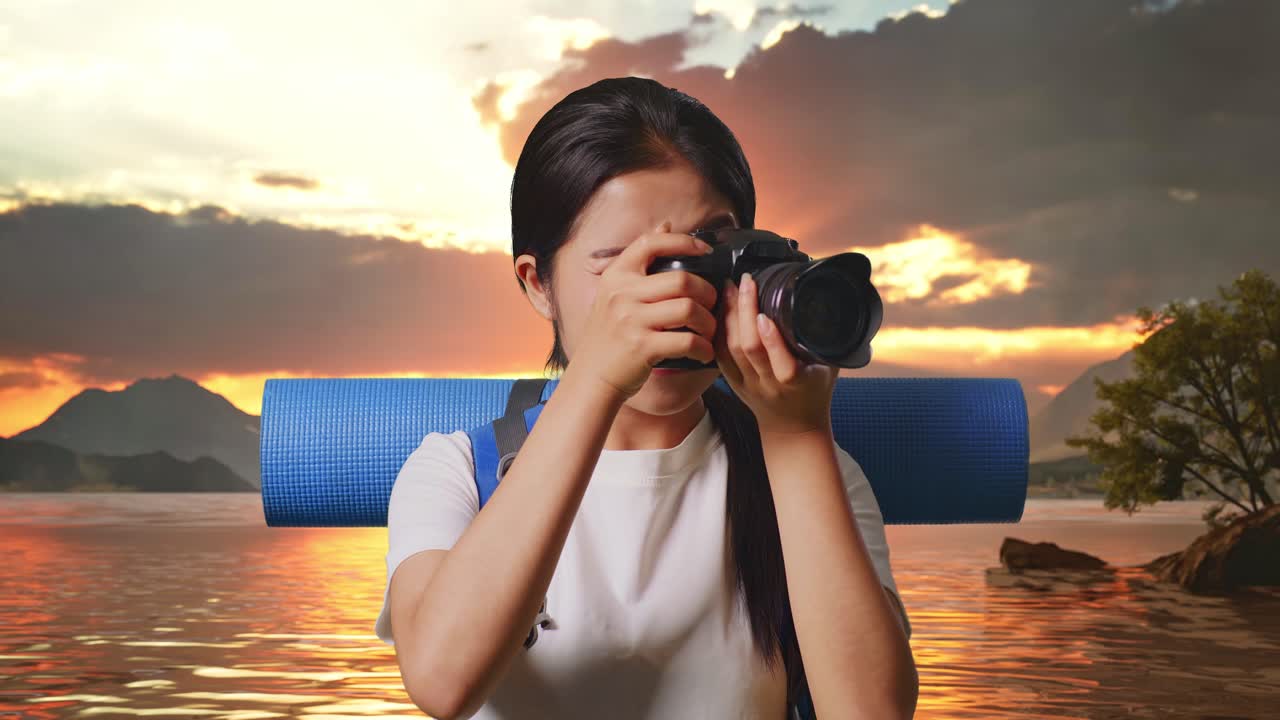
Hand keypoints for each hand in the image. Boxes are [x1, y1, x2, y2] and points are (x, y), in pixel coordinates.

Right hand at [570, 220, 720, 401]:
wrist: (592, 376)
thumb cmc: (609, 334)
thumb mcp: (615, 292)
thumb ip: (640, 261)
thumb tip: (666, 223)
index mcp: (616, 276)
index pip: (651, 243)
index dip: (683, 241)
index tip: (705, 250)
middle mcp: (622, 294)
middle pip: (682, 280)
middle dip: (707, 292)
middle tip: (712, 304)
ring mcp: (631, 321)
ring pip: (688, 309)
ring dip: (708, 322)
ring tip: (709, 330)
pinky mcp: (642, 347)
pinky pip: (687, 341)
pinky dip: (702, 348)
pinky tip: (703, 352)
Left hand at [714, 271, 837, 435]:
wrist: (794, 429)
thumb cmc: (816, 392)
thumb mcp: (830, 367)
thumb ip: (830, 339)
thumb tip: (838, 298)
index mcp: (796, 382)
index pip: (783, 363)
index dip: (771, 338)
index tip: (765, 312)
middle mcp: (769, 385)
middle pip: (749, 348)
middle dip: (744, 311)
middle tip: (745, 282)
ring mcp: (748, 385)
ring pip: (730, 350)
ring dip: (728, 316)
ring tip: (730, 288)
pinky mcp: (733, 383)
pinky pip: (719, 355)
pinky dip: (717, 330)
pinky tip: (719, 308)